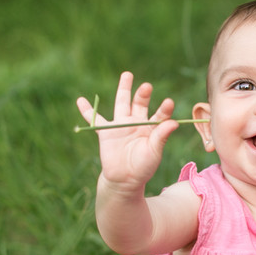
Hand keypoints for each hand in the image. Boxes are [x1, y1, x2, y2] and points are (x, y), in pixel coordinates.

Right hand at [77, 71, 177, 190]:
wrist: (125, 179)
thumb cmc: (143, 167)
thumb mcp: (154, 151)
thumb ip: (162, 136)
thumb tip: (174, 122)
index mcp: (151, 127)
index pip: (159, 114)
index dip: (164, 109)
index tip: (169, 102)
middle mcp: (137, 122)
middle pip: (140, 103)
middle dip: (143, 94)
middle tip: (147, 86)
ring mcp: (121, 125)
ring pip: (121, 103)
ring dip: (124, 89)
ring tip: (127, 75)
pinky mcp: (106, 132)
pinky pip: (94, 119)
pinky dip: (87, 111)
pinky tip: (80, 100)